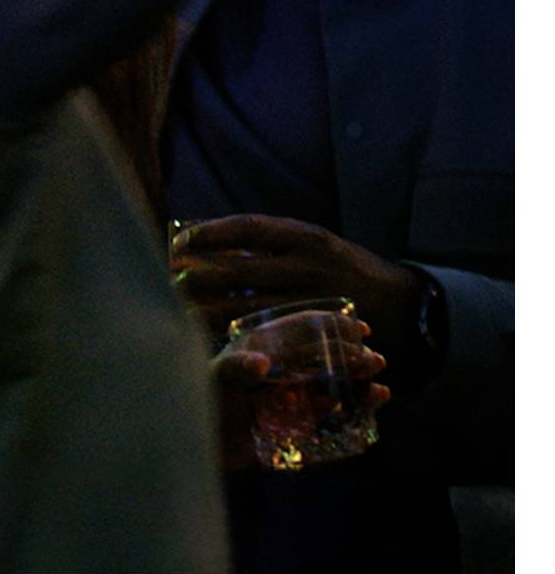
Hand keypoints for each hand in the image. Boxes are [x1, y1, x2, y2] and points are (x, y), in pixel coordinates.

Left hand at [172, 213, 421, 357]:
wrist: (404, 306)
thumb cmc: (340, 268)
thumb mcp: (311, 242)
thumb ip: (269, 243)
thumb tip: (205, 239)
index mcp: (305, 236)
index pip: (248, 228)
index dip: (211, 233)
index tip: (180, 242)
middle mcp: (310, 267)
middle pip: (242, 272)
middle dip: (201, 279)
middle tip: (168, 285)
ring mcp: (316, 305)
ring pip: (253, 310)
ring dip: (212, 314)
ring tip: (179, 316)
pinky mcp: (324, 339)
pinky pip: (277, 342)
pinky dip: (245, 342)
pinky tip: (217, 344)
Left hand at [210, 333, 388, 472]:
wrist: (198, 442)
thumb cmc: (200, 401)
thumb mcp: (215, 381)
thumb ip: (234, 370)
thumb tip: (261, 362)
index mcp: (258, 344)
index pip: (298, 328)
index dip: (329, 324)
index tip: (359, 326)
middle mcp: (276, 363)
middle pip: (320, 353)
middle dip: (349, 355)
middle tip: (376, 360)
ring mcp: (287, 390)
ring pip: (329, 380)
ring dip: (355, 380)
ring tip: (380, 385)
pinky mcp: (294, 418)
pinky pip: (326, 407)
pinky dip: (350, 404)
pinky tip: (373, 401)